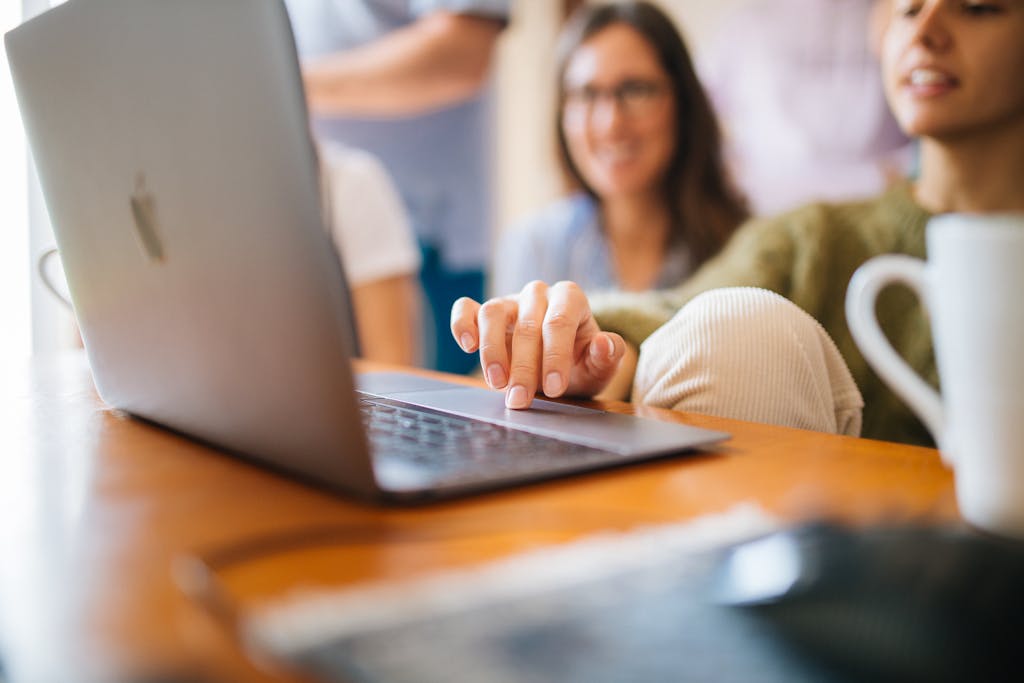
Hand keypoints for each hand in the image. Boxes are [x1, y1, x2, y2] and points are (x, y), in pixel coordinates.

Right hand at [450, 280, 626, 408]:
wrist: (557, 369)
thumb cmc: (579, 365)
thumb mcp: (598, 367)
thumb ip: (608, 356)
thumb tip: (605, 343)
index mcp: (570, 298)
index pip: (559, 321)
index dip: (555, 356)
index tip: (556, 389)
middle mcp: (538, 294)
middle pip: (526, 325)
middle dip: (524, 367)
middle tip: (521, 400)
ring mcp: (509, 301)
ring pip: (493, 313)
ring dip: (492, 350)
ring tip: (497, 383)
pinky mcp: (483, 313)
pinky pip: (466, 309)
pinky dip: (462, 324)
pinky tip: (467, 346)